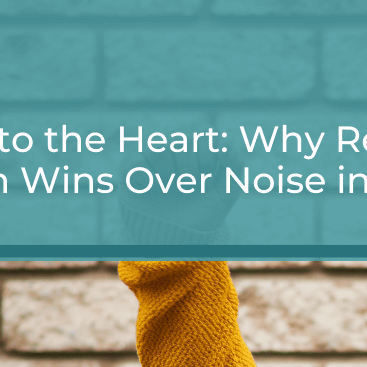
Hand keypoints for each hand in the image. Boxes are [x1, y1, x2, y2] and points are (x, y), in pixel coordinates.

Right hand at [119, 133, 247, 241]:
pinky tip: (153, 187)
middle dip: (191, 169)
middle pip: (183, 138)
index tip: (207, 179)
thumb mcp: (226, 192)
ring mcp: (151, 152)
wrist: (176, 234)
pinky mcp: (131, 165)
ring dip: (170, 174)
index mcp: (199, 144)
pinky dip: (148, 178)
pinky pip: (137, 161)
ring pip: (160, 147)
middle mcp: (175, 143)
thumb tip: (227, 141)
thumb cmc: (203, 209)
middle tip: (190, 186)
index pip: (205, 133)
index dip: (208, 158)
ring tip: (171, 186)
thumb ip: (235, 166)